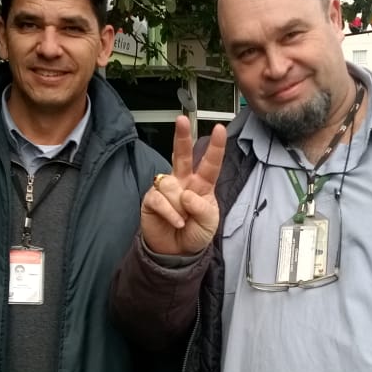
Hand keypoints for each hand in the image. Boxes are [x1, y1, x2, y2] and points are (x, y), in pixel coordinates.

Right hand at [141, 116, 226, 255]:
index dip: (215, 147)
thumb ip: (203, 208)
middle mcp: (183, 181)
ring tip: (183, 220)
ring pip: (171, 186)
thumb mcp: (209, 223)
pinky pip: (160, 199)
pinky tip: (175, 222)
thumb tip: (186, 193)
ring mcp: (166, 188)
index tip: (220, 129)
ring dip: (179, 207)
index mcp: (202, 184)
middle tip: (181, 119)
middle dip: (181, 136)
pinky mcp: (151, 198)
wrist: (176, 252)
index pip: (210, 163)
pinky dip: (170, 213)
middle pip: (182, 155)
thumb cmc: (195, 233)